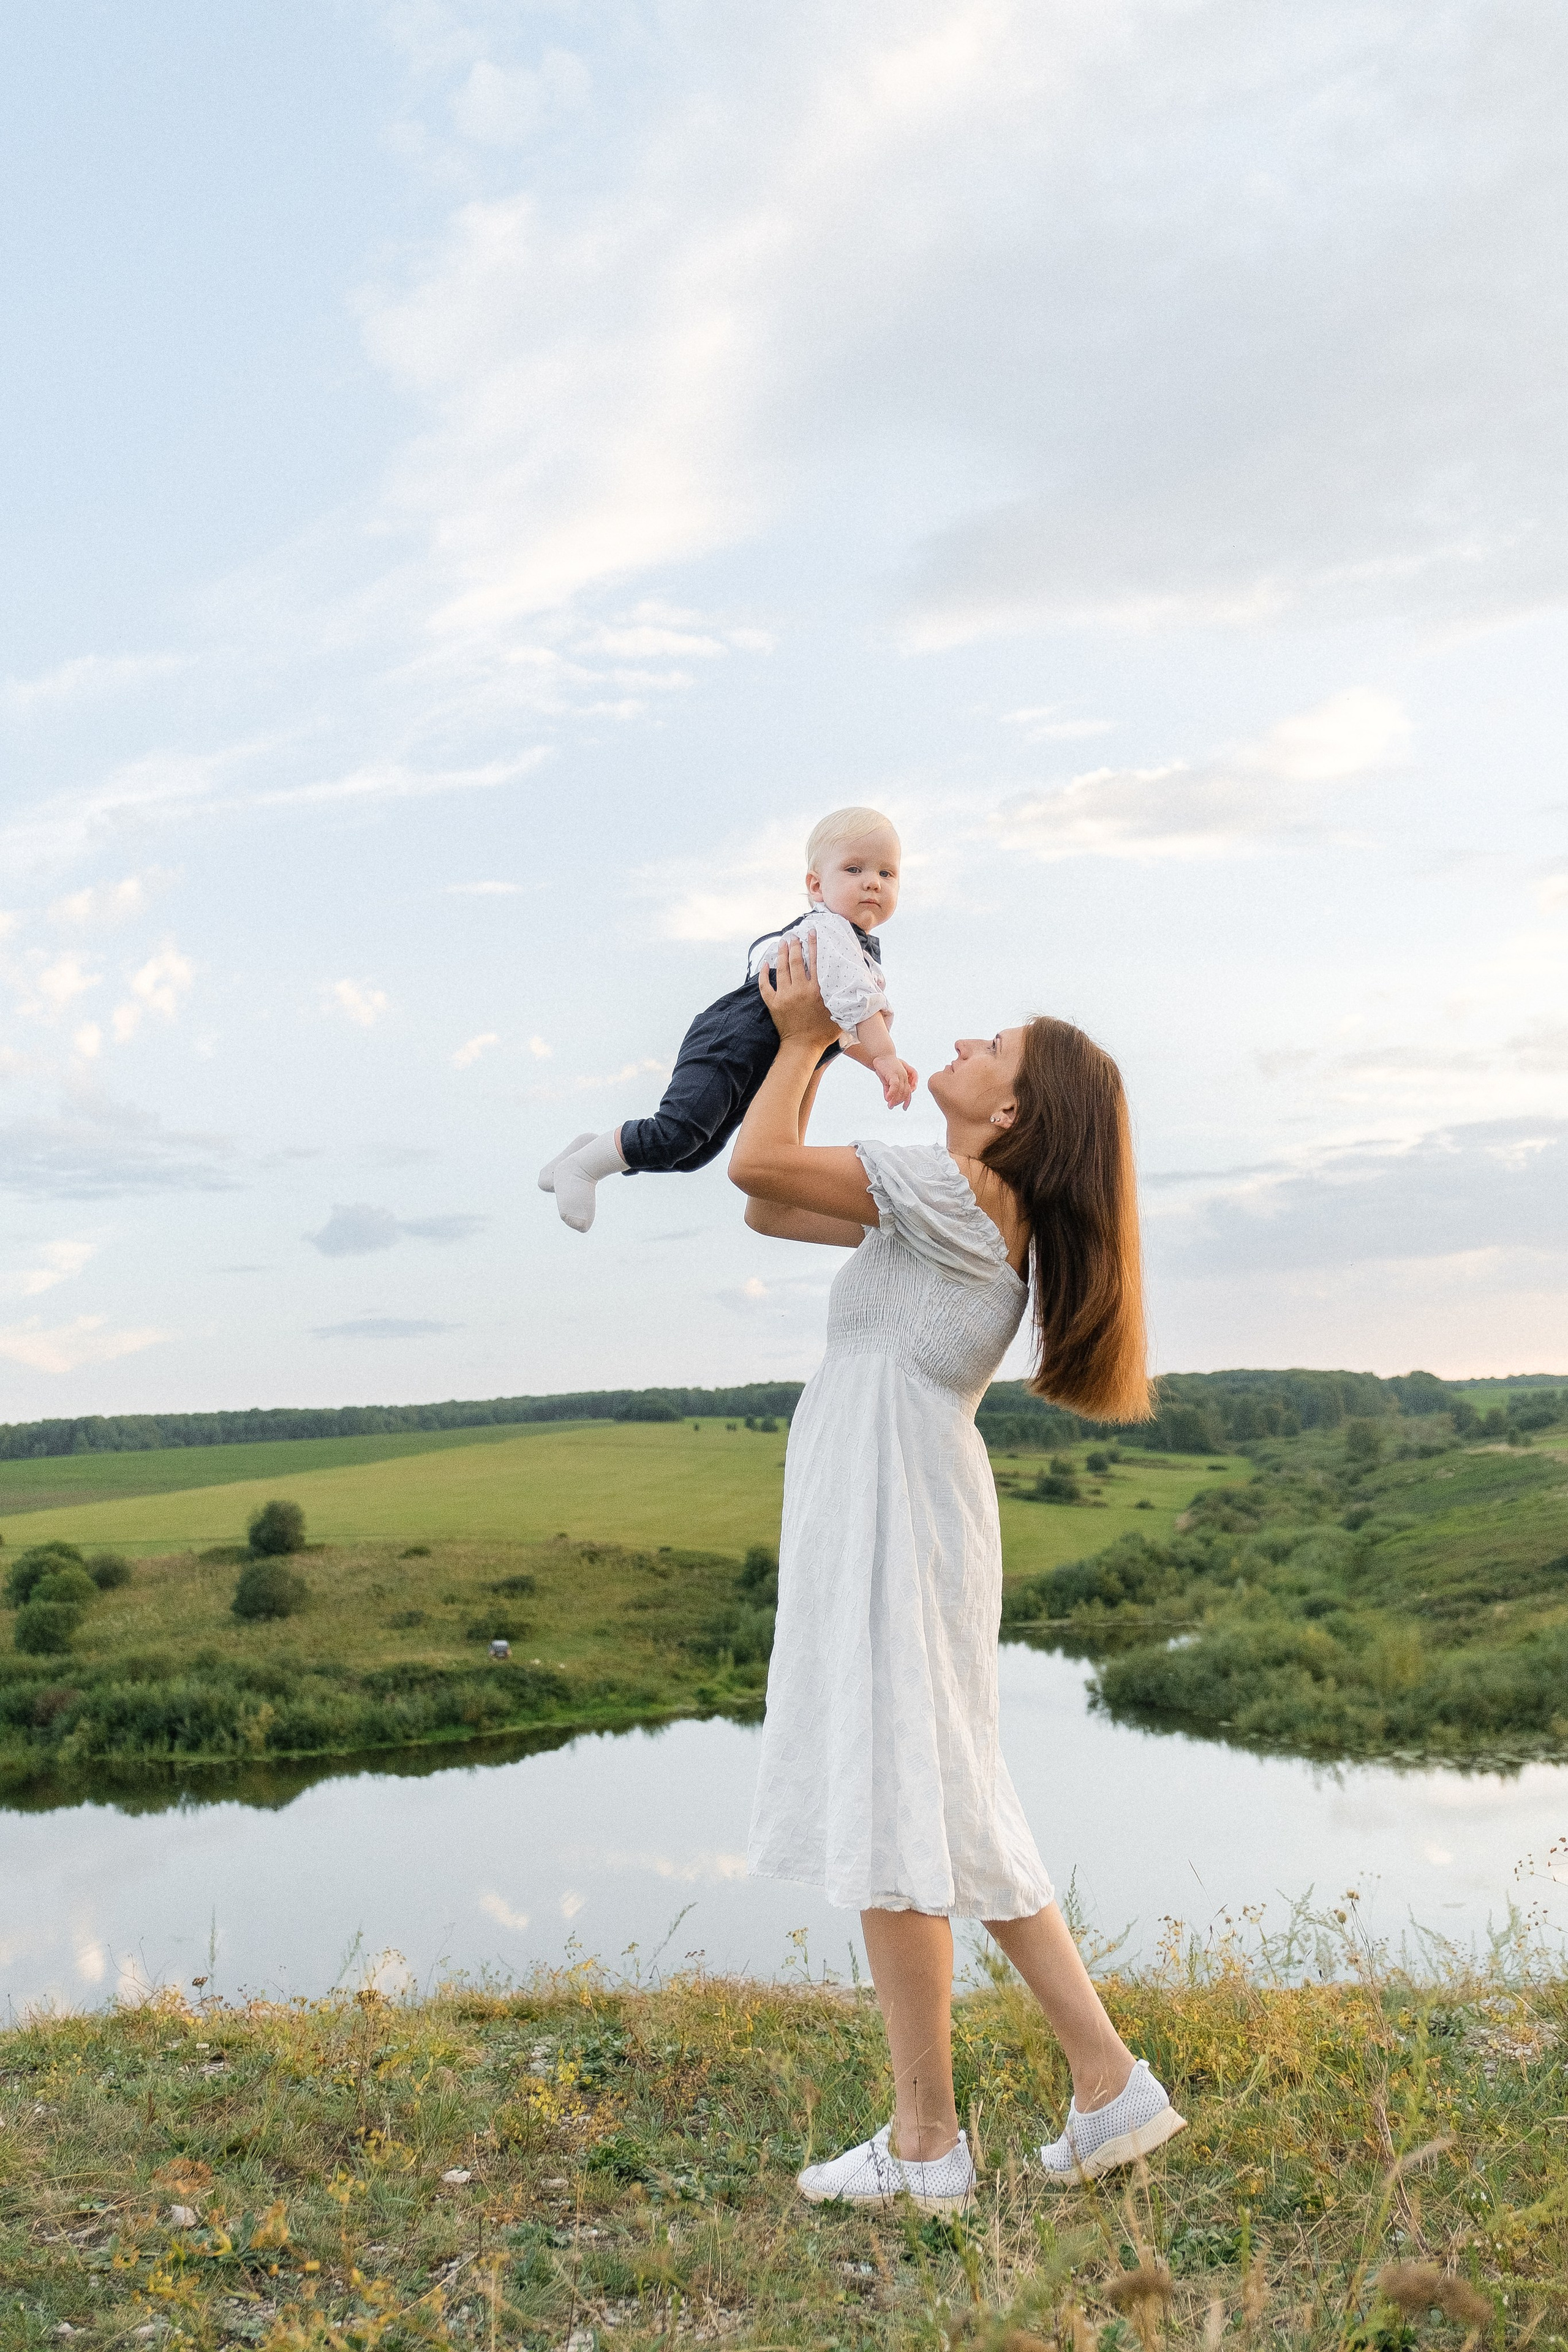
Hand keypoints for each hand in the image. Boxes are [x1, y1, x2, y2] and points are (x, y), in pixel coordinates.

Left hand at [758, 933, 840, 1049]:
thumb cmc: (823, 1033)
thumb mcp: (840, 1014)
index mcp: (817, 990)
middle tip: (794, 935)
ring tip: (782, 943)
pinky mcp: (773, 1003)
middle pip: (796, 961)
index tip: (812, 933)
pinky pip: (765, 985)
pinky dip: (763, 974)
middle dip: (795, 945)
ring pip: (781, 969)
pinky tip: (764, 964)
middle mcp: (800, 989)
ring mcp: (784, 995)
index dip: (813, 945)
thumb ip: (845, 999)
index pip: (815, 961)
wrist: (802, 1047)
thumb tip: (858, 987)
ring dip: (781, 954)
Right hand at [874, 1053, 916, 1110]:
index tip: (904, 1108)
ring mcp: (901, 1075)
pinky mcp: (894, 1074)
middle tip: (891, 1107)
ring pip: (901, 1091)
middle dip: (899, 1101)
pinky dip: (892, 1093)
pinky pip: (895, 1086)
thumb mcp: (886, 1080)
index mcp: (905, 1078)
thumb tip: (887, 1099)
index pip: (909, 1092)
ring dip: (895, 1099)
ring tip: (889, 1105)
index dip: (907, 1101)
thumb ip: (888, 1089)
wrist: (881, 1055)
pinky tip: (887, 1098)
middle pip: (905, 1093)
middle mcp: (905, 1077)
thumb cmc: (884, 1067)